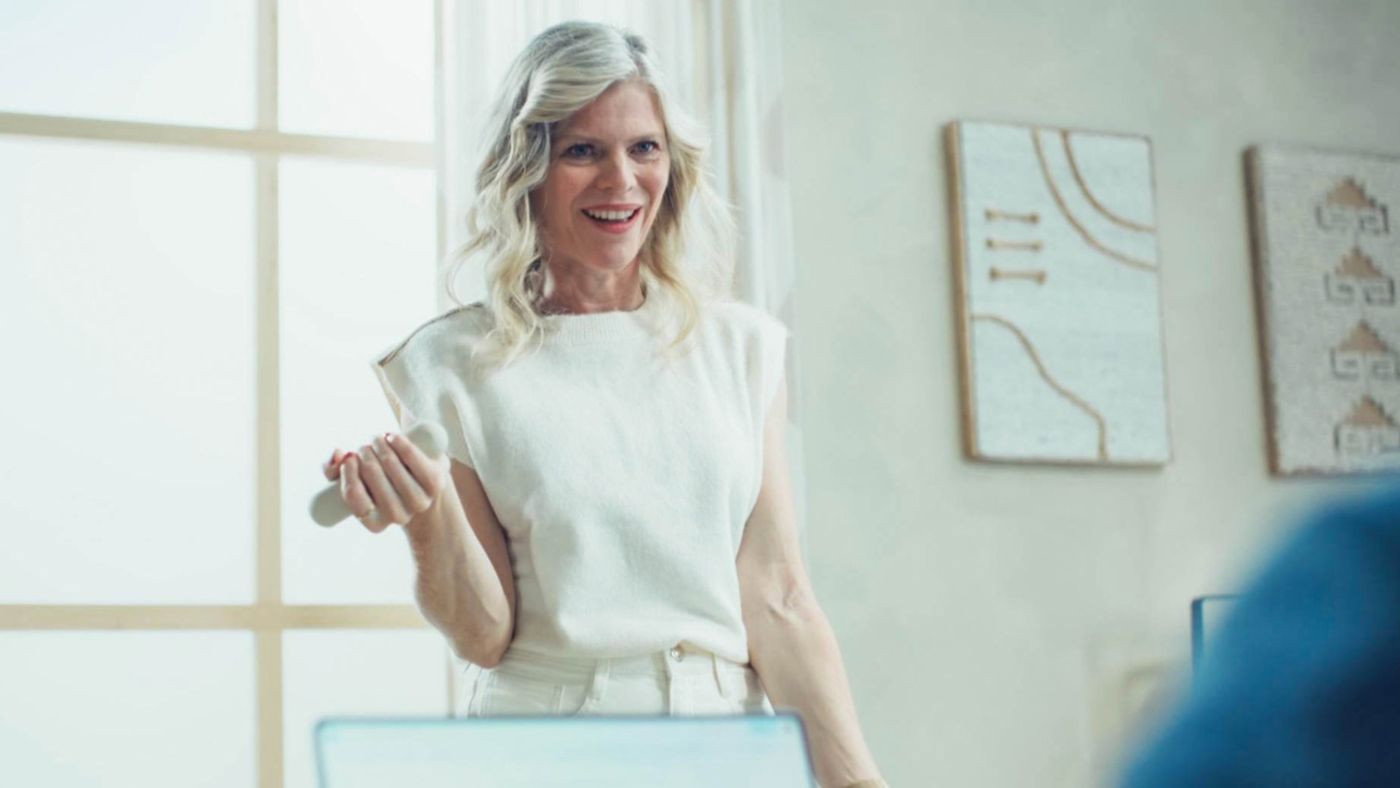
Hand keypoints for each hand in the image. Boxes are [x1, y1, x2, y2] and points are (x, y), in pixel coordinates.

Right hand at [322, 431, 451, 532]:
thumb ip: (335, 468)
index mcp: (376, 522)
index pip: (356, 500)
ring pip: (394, 469)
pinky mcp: (435, 482)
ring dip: (381, 447)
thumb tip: (338, 455)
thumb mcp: (356, 477)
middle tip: (364, 445)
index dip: (348, 476)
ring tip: (377, 439)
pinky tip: (392, 437)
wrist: (422, 480)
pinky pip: (415, 461)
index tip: (349, 457)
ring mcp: (419, 501)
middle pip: (375, 480)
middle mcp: (398, 516)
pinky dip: (402, 445)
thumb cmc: (381, 478)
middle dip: (365, 456)